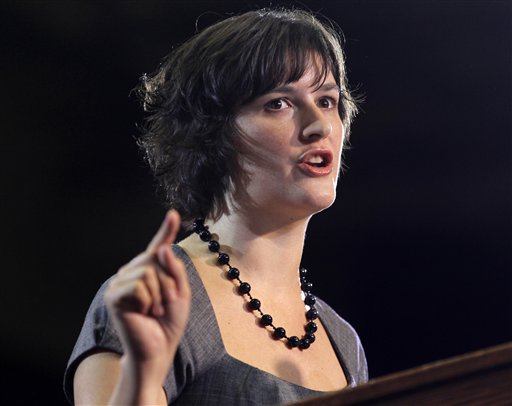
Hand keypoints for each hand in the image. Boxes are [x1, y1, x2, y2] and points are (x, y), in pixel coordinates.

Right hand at [104, 210, 190, 381]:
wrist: (158, 348)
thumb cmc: (168, 321)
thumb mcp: (180, 292)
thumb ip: (175, 269)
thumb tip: (162, 248)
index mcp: (148, 271)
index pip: (158, 247)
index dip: (166, 230)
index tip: (173, 214)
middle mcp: (131, 272)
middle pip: (155, 258)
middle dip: (169, 282)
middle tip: (165, 303)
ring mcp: (120, 283)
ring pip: (147, 271)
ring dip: (159, 294)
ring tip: (154, 310)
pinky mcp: (114, 296)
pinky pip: (138, 285)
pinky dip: (148, 300)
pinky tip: (143, 313)